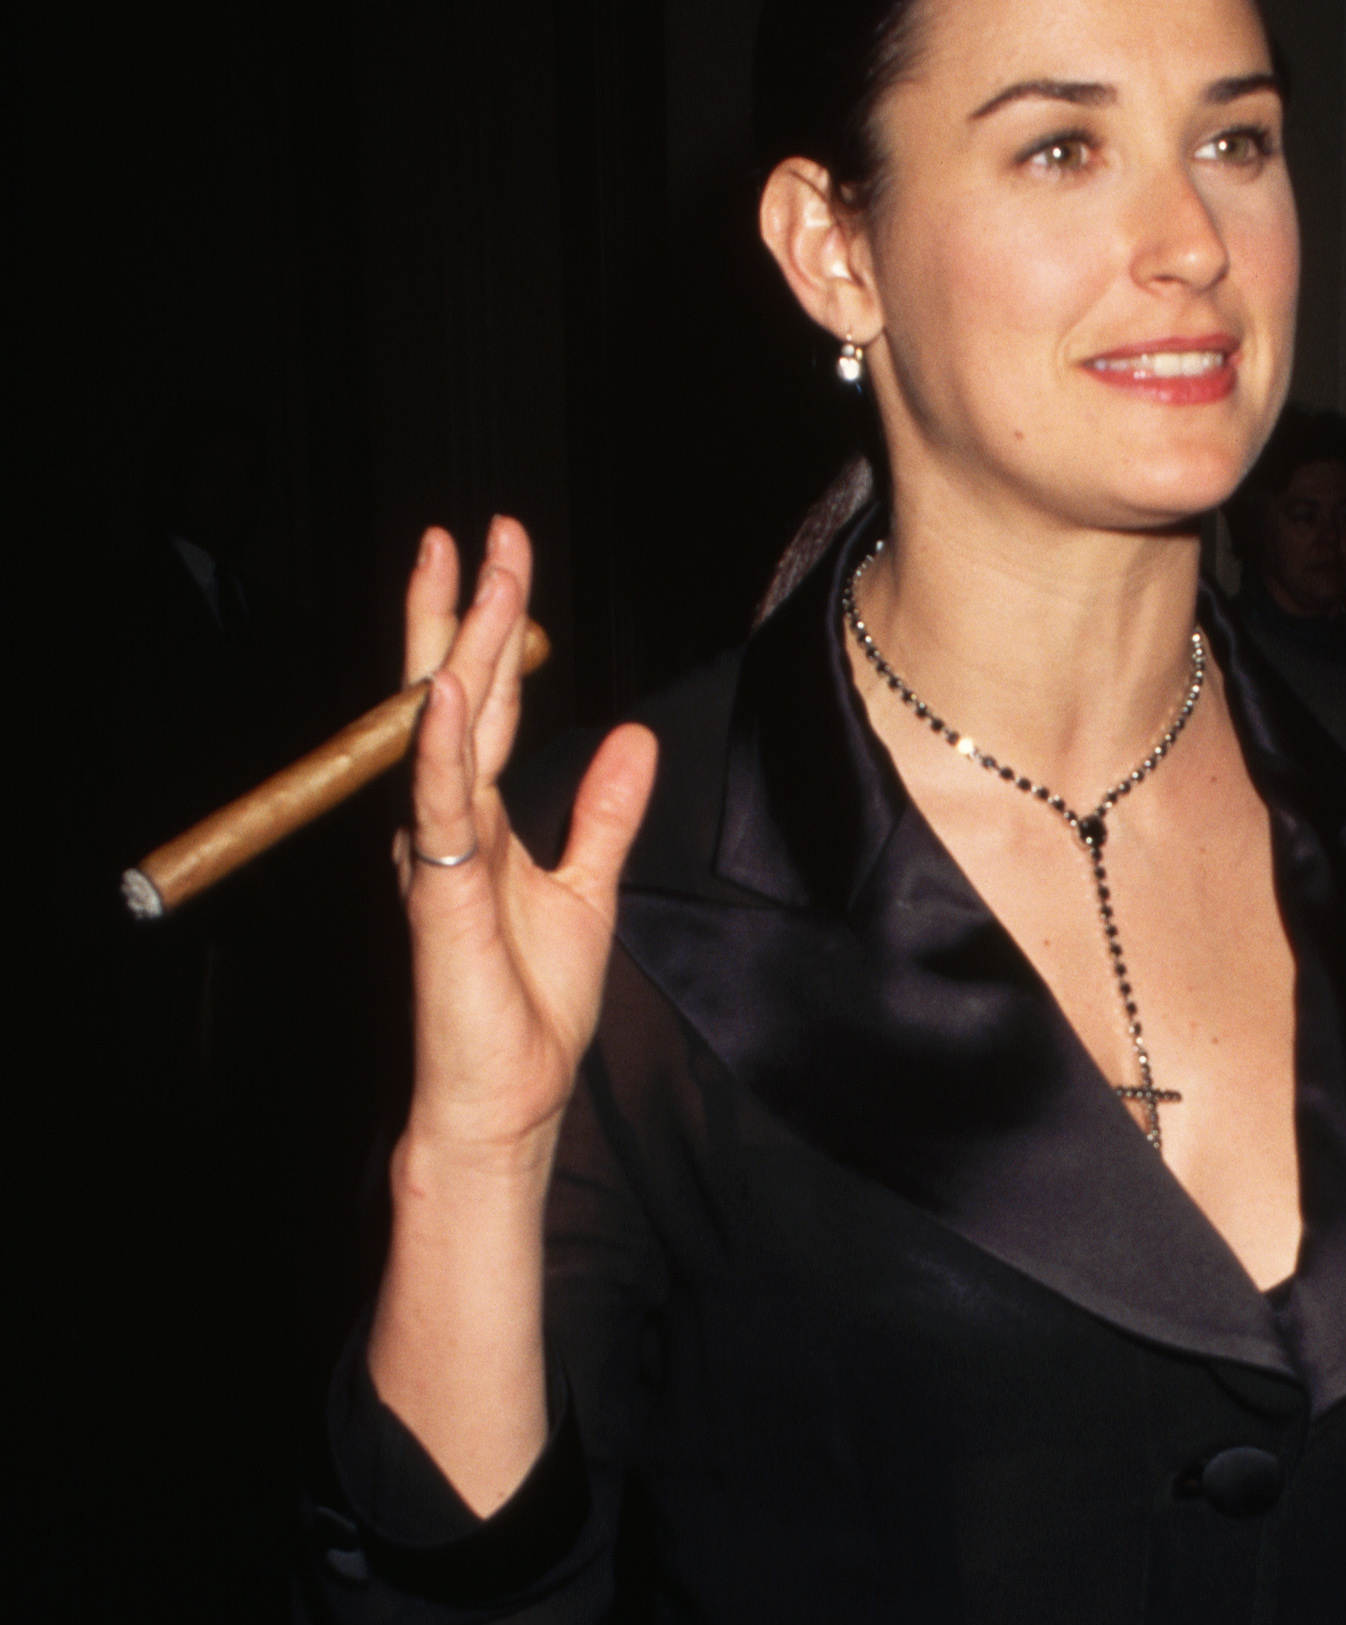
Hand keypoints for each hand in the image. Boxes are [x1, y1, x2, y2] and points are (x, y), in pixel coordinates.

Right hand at [399, 518, 656, 1157]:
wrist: (506, 1098)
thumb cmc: (529, 1007)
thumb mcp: (587, 888)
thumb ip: (604, 813)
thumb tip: (632, 736)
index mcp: (474, 816)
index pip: (486, 699)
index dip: (496, 625)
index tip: (502, 550)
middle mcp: (444, 821)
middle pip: (452, 692)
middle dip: (467, 606)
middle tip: (476, 526)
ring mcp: (434, 852)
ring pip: (440, 727)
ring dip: (455, 645)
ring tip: (462, 569)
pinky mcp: (439, 893)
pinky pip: (438, 803)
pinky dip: (439, 743)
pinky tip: (445, 686)